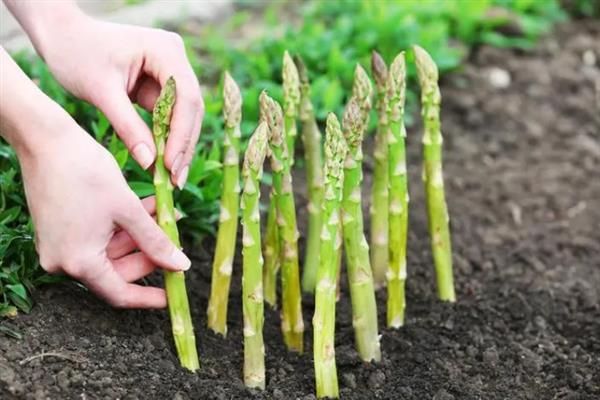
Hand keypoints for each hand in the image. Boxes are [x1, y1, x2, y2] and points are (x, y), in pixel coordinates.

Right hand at [19, 120, 191, 307]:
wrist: (45, 139)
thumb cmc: (85, 171)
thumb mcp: (127, 209)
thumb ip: (155, 241)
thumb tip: (181, 266)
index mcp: (78, 261)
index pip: (119, 293)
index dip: (148, 298)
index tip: (173, 296)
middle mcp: (63, 260)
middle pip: (117, 271)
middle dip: (150, 254)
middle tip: (176, 238)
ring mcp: (59, 245)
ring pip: (111, 250)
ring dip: (140, 235)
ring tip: (167, 213)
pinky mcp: (60, 230)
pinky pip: (98, 237)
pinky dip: (123, 226)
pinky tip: (147, 207)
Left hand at [34, 12, 202, 187]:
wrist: (61, 37)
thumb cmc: (76, 55)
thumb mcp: (101, 92)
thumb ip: (128, 127)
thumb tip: (150, 163)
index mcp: (165, 49)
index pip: (185, 96)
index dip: (182, 132)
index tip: (170, 164)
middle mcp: (174, 57)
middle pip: (190, 107)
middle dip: (183, 144)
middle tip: (176, 179)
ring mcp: (170, 71)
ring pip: (184, 115)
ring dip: (177, 145)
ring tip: (171, 178)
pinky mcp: (161, 84)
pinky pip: (170, 116)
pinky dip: (165, 138)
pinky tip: (162, 164)